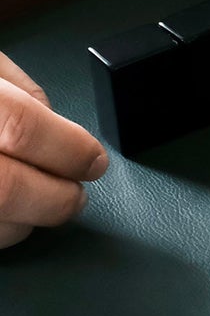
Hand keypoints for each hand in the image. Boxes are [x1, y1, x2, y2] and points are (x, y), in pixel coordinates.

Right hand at [0, 51, 106, 248]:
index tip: (94, 160)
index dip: (70, 149)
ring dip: (27, 221)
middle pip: (8, 190)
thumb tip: (55, 122)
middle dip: (56, 199)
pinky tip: (8, 212)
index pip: (23, 128)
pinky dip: (3, 228)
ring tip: (37, 201)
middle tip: (75, 193)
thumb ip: (17, 87)